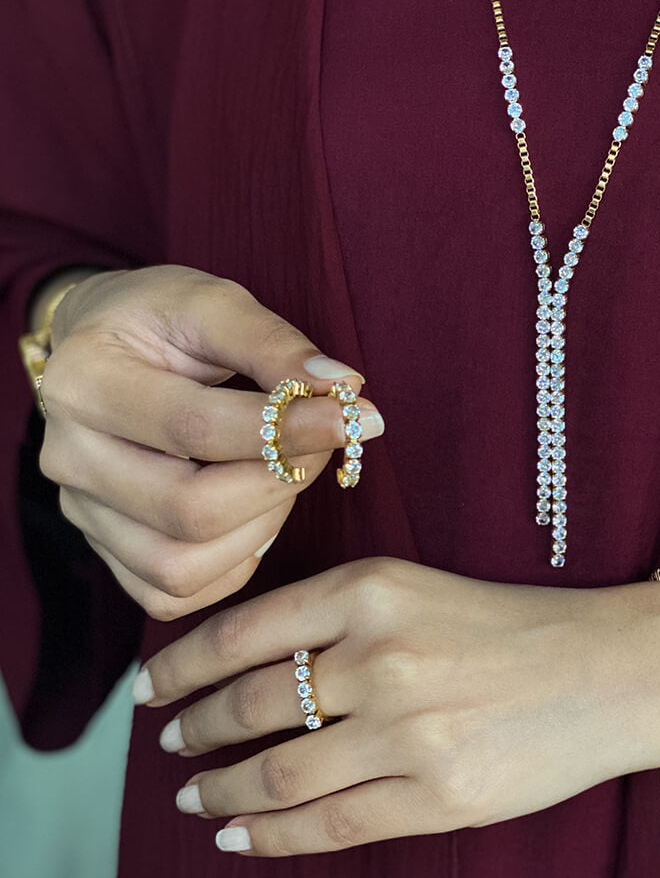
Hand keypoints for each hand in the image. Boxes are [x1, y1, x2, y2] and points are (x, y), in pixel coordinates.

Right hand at [38, 265, 383, 619]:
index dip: (289, 429)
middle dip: (281, 481)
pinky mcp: (103, 547)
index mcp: (86, 382)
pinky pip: (172, 593)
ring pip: (180, 567)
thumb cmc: (161, 316)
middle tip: (324, 443)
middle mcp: (69, 457)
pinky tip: (256, 511)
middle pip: (190, 511)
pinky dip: (233, 561)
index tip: (355, 416)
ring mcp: (81, 511)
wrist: (102, 341)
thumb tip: (344, 387)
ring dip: (261, 526)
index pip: (197, 428)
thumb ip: (275, 343)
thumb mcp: (214, 303)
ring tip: (286, 472)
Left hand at [137, 557, 659, 856]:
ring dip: (220, 790)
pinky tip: (238, 837)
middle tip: (174, 741)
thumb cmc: (513, 623)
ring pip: (276, 775)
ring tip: (195, 794)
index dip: (182, 666)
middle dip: (195, 729)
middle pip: (250, 704)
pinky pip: (327, 826)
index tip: (152, 690)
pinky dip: (267, 837)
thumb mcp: (419, 589)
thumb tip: (245, 664)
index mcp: (374, 587)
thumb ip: (337, 617)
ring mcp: (409, 731)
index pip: (242, 630)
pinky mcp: (438, 796)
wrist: (610, 668)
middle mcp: (383, 654)